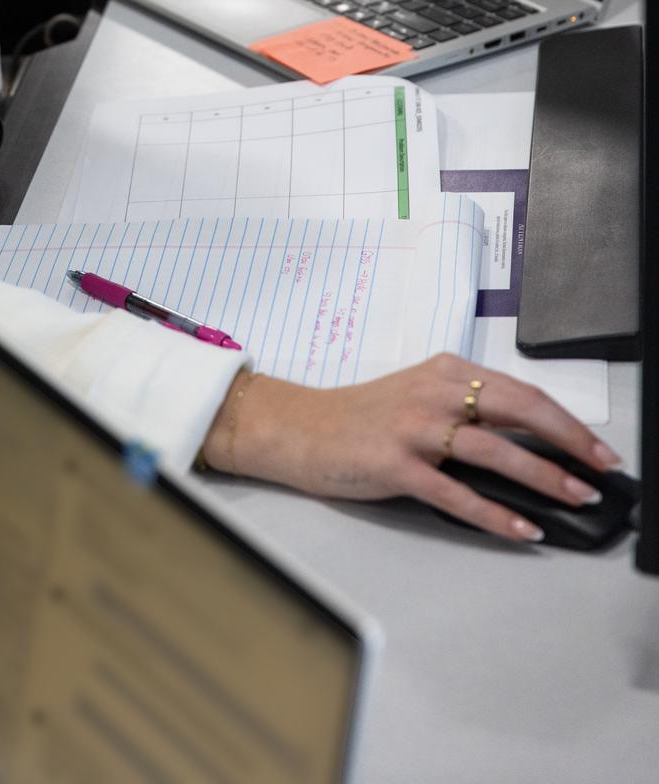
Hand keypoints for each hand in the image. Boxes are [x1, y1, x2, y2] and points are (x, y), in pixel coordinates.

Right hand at [204, 354, 621, 543]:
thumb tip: (528, 444)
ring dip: (542, 477)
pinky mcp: (395, 465)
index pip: (521, 390)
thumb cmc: (360, 417)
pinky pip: (456, 494)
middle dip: (568, 441)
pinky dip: (494, 514)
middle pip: (517, 410)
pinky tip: (520, 529)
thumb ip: (465, 409)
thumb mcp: (418, 397)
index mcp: (444, 370)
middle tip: (600, 469)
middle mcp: (433, 392)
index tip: (596, 446)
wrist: (299, 428)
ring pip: (494, 451)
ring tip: (574, 497)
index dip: (565, 419)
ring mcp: (414, 428)